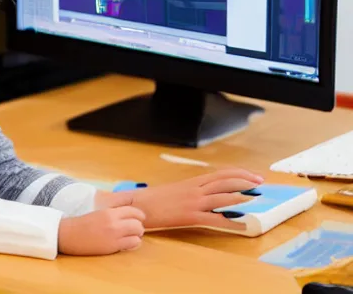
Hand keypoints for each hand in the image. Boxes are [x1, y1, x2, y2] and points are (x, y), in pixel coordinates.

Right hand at [58, 200, 145, 255]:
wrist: (70, 234)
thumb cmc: (84, 223)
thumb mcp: (101, 212)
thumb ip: (115, 213)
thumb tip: (130, 213)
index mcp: (110, 212)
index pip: (134, 211)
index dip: (139, 215)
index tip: (139, 219)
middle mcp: (114, 222)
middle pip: (138, 223)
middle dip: (139, 226)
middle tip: (134, 229)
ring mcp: (114, 235)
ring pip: (137, 234)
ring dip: (137, 236)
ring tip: (131, 237)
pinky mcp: (112, 247)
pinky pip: (132, 244)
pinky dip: (132, 244)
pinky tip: (126, 243)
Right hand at [98, 168, 262, 230]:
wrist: (139, 205)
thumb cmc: (155, 200)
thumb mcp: (176, 190)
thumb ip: (192, 191)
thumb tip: (207, 194)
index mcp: (192, 182)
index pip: (220, 174)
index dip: (238, 173)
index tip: (252, 175)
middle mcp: (195, 189)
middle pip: (225, 180)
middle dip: (245, 180)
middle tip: (260, 183)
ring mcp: (193, 202)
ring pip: (222, 195)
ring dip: (240, 195)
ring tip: (255, 197)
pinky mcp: (190, 216)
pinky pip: (214, 219)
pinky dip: (231, 222)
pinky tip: (242, 226)